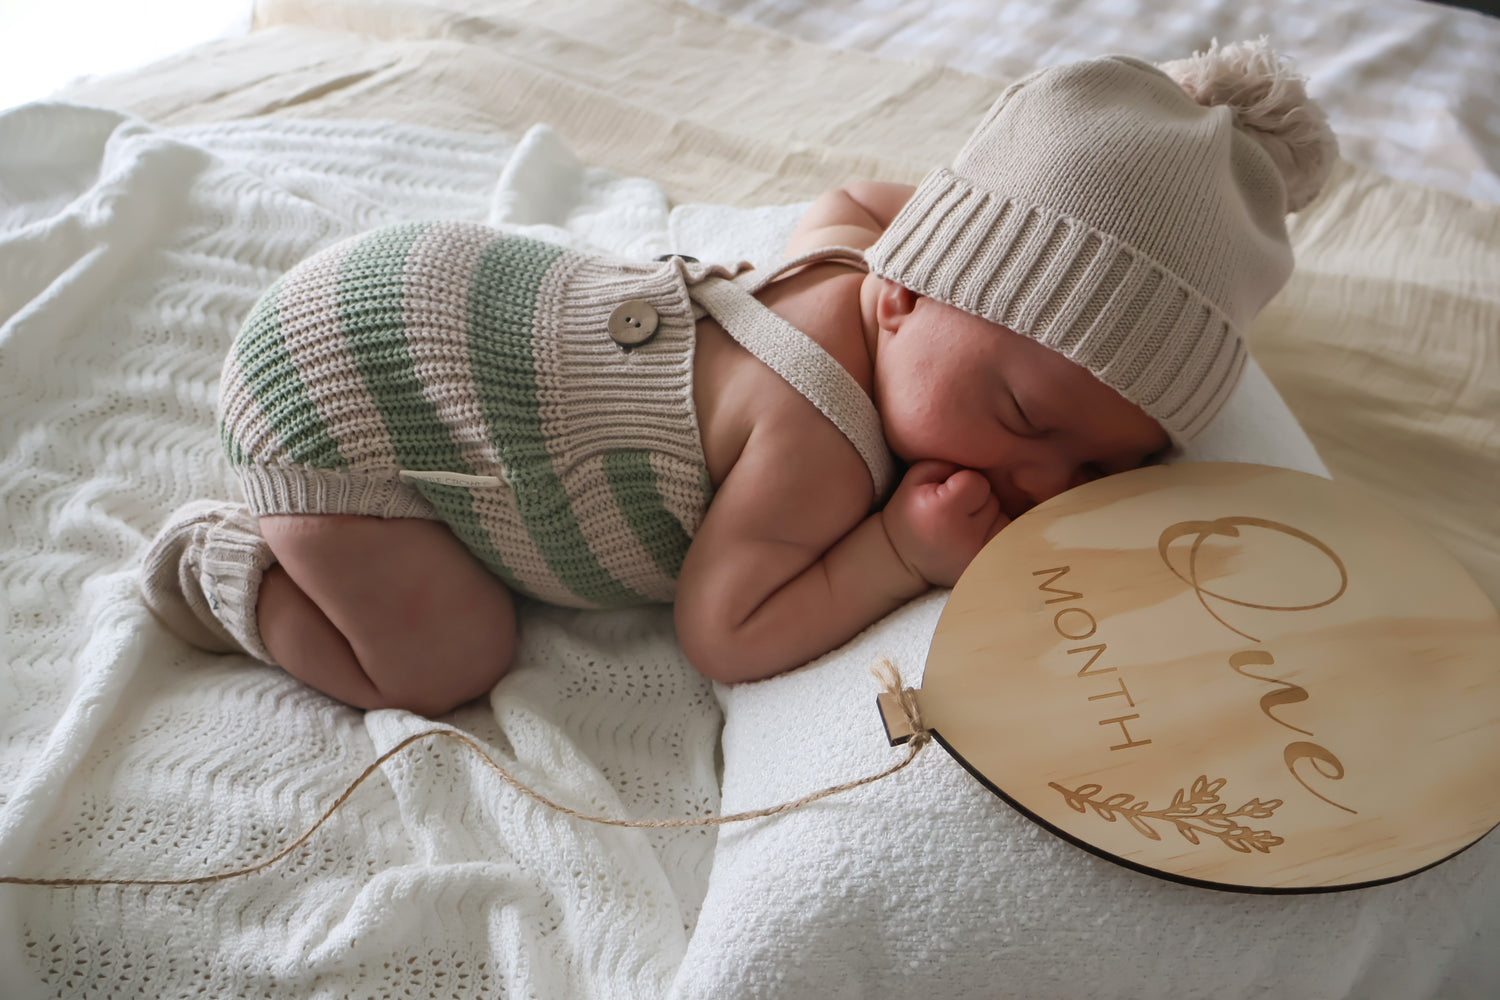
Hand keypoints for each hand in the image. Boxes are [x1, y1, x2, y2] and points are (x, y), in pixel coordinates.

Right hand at [881, 461, 1009, 586]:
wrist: (902, 560)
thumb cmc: (910, 513)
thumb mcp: (916, 477)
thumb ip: (947, 460)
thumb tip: (980, 457)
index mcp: (944, 513)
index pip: (977, 481)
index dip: (962, 483)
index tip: (945, 496)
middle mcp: (965, 538)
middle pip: (992, 499)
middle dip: (976, 501)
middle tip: (952, 513)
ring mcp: (980, 557)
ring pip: (1002, 517)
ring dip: (987, 517)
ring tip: (962, 527)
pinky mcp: (989, 566)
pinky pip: (1006, 537)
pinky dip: (993, 533)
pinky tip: (973, 538)